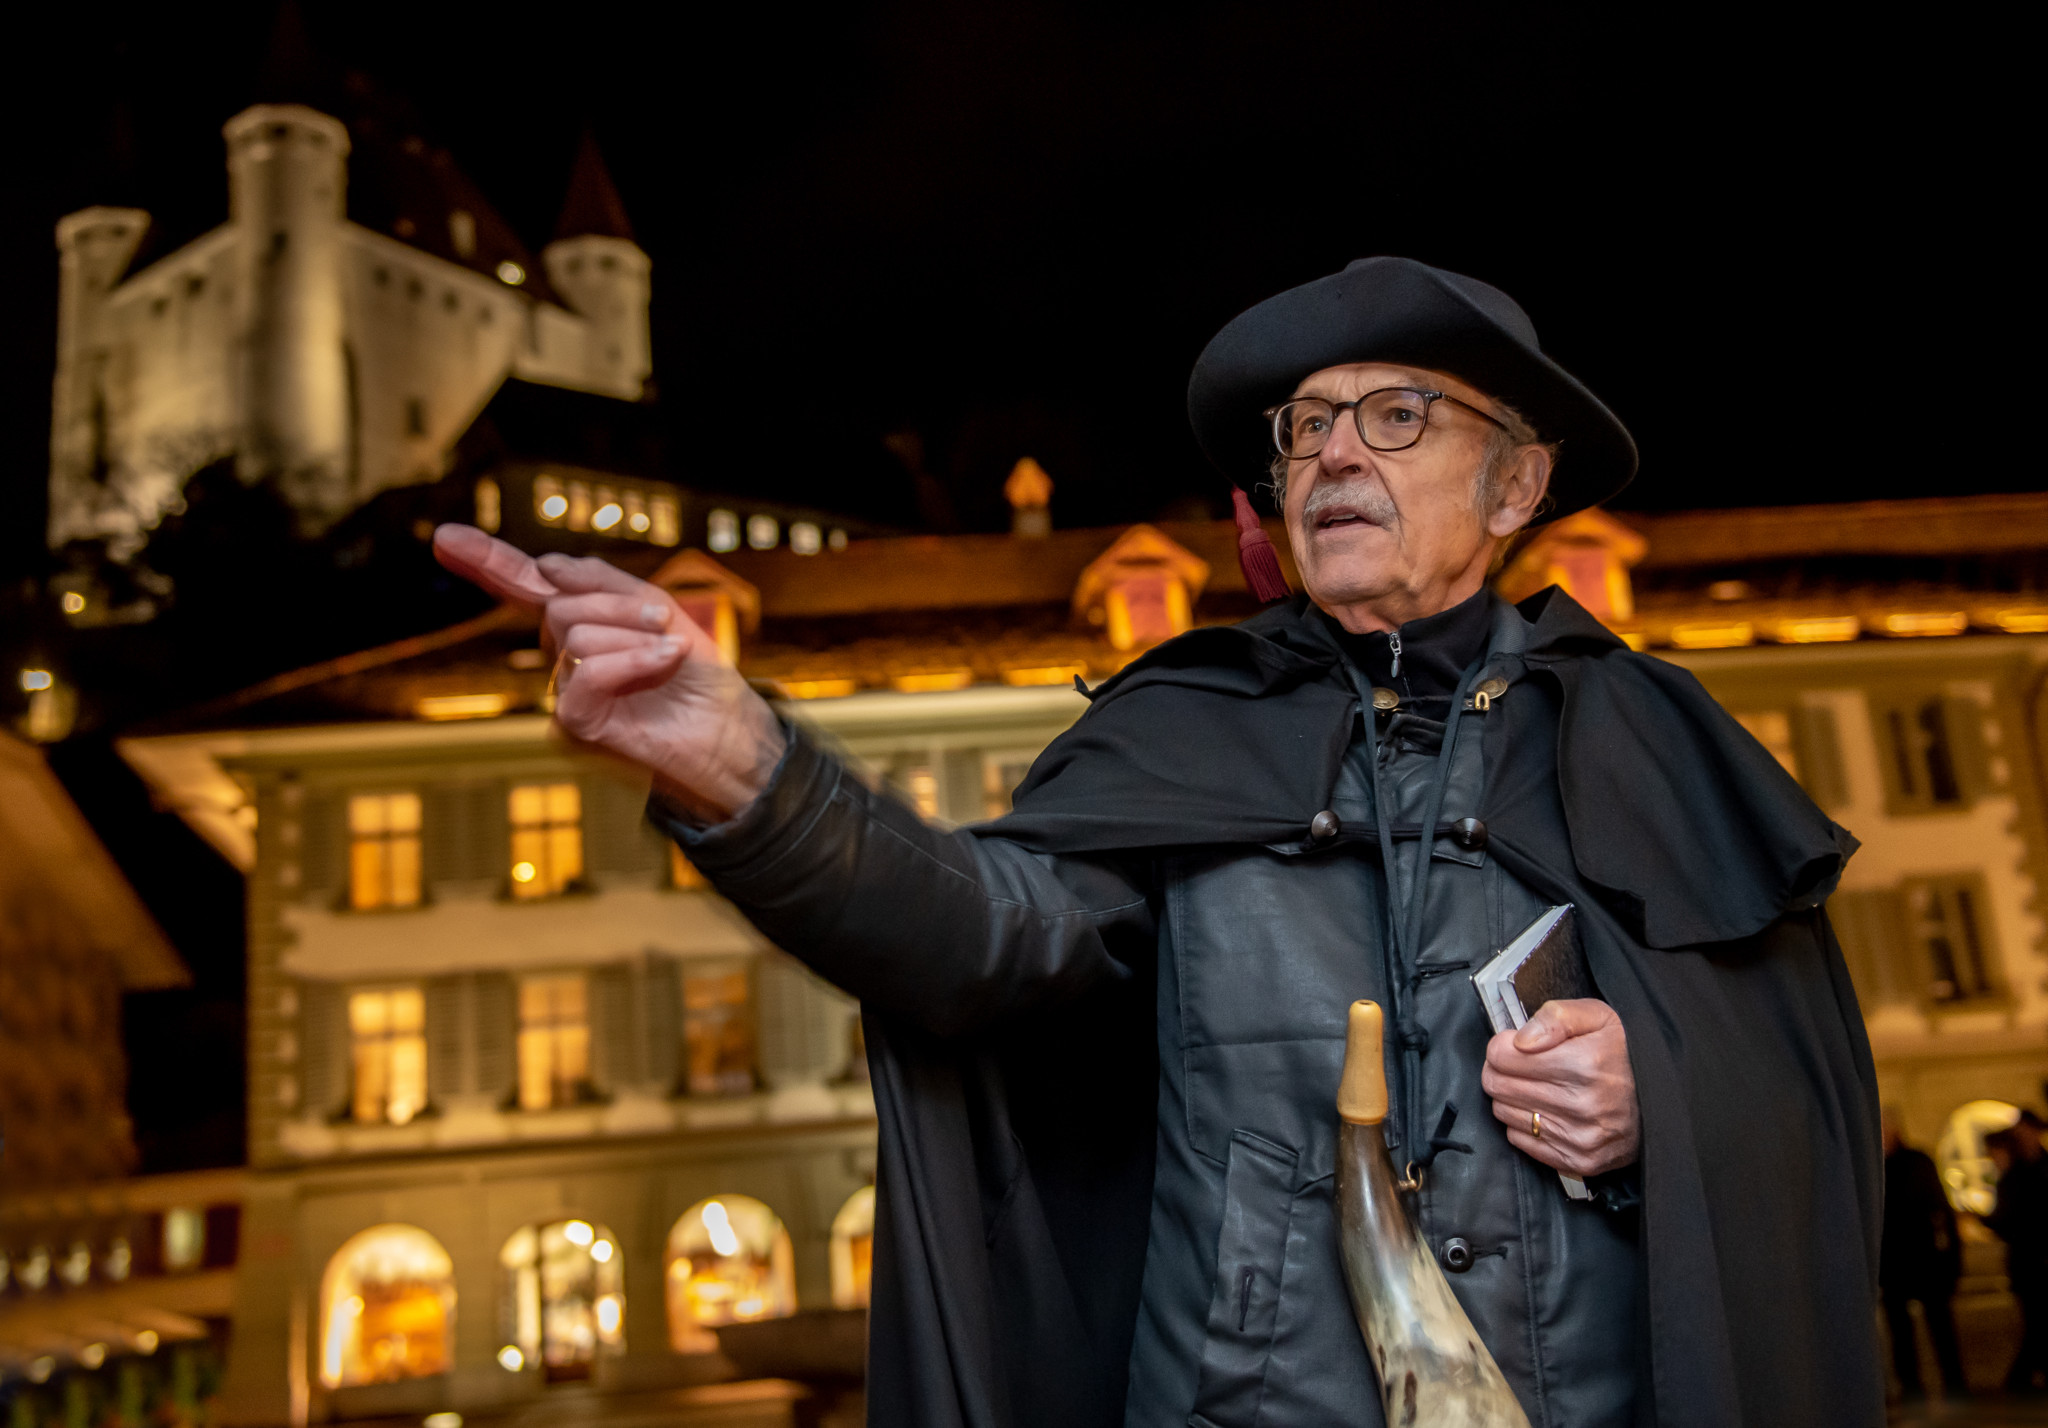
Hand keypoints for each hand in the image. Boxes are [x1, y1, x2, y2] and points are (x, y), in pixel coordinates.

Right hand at [432, 524, 784, 822]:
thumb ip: (602, 584)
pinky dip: (631, 660)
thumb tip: (546, 565)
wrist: (732, 731)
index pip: (527, 588)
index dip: (487, 560)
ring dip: (634, 633)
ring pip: (573, 633)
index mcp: (583, 625)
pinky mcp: (576, 724)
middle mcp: (567, 657)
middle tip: (665, 621)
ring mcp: (568, 692)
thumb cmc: (700, 676)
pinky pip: (585, 673)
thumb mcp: (657, 609)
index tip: (445, 538)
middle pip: (561, 604)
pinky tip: (664, 659)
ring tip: (669, 651)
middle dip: (619, 602)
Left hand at [1481, 998, 1639, 1178]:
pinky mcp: (1579, 1160)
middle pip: (1497, 1085)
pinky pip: (1520, 1140)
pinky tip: (1548, 1111)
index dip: (1502, 1046)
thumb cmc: (1625, 1055)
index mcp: (1583, 1064)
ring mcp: (1580, 1137)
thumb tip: (1520, 1040)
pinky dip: (1526, 1124)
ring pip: (1504, 1113)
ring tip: (1539, 1087)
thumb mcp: (1597, 1017)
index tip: (1514, 1045)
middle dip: (1501, 1070)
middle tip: (1521, 1064)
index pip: (1501, 1056)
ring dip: (1513, 1097)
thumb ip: (1555, 1017)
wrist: (1663, 1100)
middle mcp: (1581, 1105)